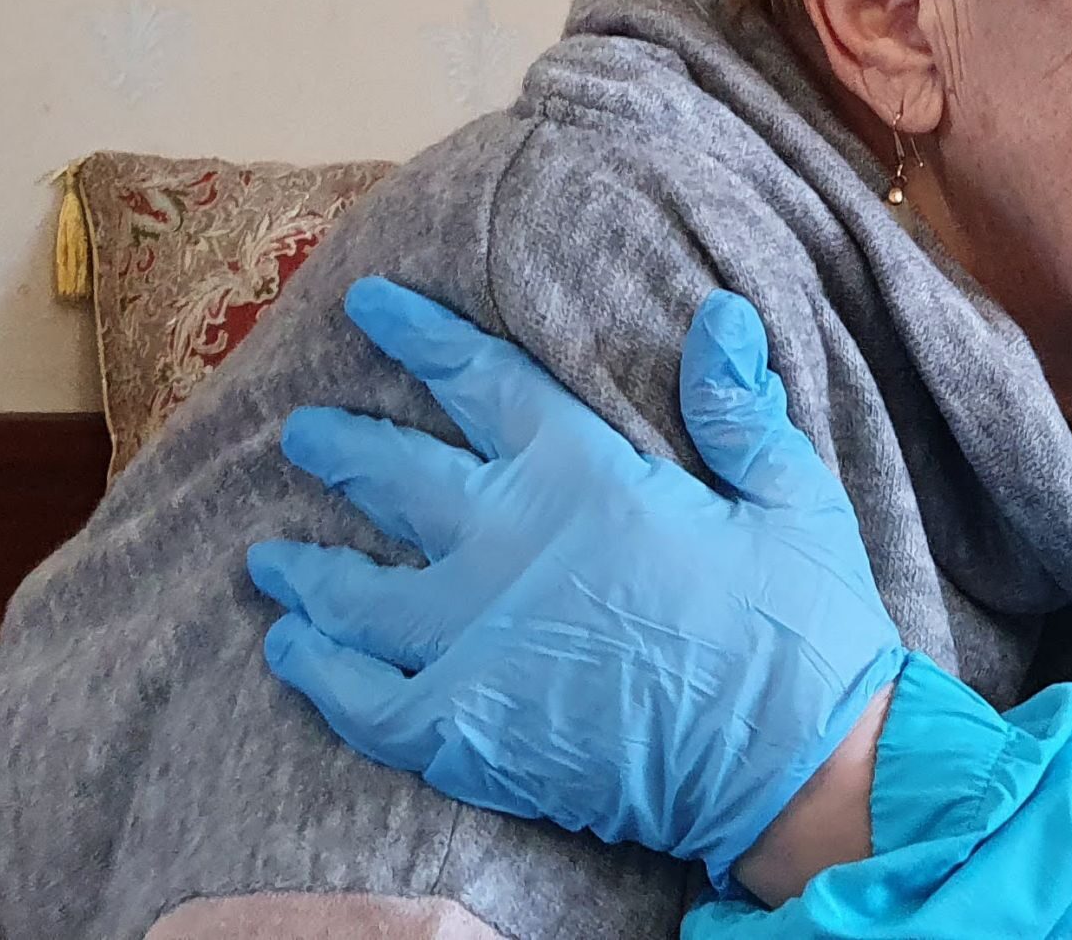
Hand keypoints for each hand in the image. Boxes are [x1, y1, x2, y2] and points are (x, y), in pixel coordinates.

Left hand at [247, 276, 904, 886]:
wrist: (793, 764)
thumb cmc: (802, 625)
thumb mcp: (792, 495)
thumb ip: (739, 407)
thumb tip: (717, 313)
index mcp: (585, 477)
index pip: (481, 383)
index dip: (421, 338)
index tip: (372, 306)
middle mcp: (508, 545)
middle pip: (394, 477)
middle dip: (340, 447)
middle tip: (304, 433)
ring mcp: (473, 641)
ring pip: (355, 590)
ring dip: (306, 566)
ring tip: (269, 555)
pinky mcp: (463, 729)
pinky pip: (360, 696)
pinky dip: (317, 671)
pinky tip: (294, 651)